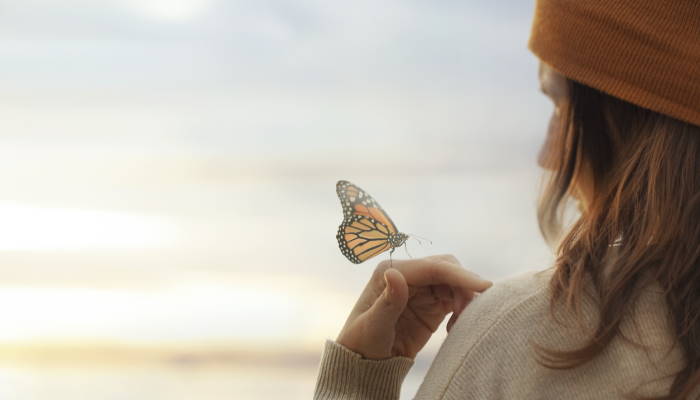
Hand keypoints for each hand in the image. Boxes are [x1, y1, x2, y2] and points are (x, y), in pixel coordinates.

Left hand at [336, 254, 491, 359]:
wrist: (367, 362)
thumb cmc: (362, 344)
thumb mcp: (372, 327)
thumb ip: (388, 302)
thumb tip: (393, 273)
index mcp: (391, 271)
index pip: (432, 267)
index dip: (459, 274)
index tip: (484, 287)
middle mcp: (408, 274)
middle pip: (447, 268)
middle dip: (463, 285)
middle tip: (468, 313)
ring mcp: (421, 288)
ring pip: (455, 282)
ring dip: (465, 298)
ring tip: (459, 324)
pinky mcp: (432, 304)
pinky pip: (456, 298)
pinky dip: (463, 309)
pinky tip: (455, 328)